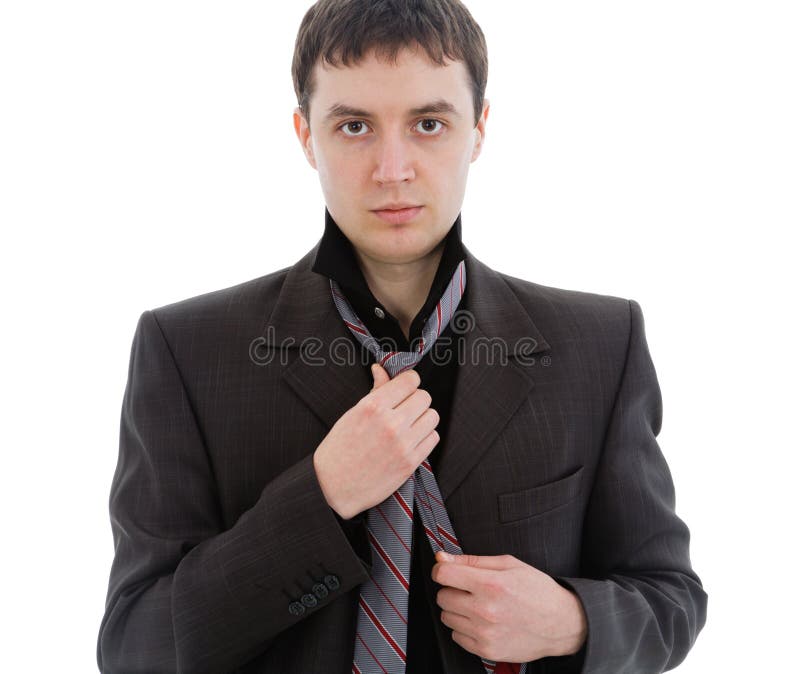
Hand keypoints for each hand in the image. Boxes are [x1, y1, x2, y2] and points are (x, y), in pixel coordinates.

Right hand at [313, 364, 439, 519]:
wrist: (333, 487)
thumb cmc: (339, 450)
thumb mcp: (352, 414)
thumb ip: (375, 391)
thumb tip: (381, 369)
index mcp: (373, 407)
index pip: (410, 380)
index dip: (408, 382)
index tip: (405, 387)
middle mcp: (390, 423)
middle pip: (424, 397)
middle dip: (415, 400)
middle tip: (404, 408)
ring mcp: (403, 444)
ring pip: (432, 416)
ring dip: (422, 418)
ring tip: (408, 425)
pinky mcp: (410, 463)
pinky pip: (433, 438)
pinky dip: (425, 436)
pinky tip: (411, 440)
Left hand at [432, 552, 587, 662]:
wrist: (561, 623)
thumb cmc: (537, 591)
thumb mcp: (509, 564)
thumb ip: (471, 561)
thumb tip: (442, 558)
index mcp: (491, 585)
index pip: (443, 574)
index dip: (442, 569)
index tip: (447, 571)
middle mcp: (485, 610)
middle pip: (442, 597)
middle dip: (452, 589)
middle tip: (471, 589)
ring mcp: (485, 633)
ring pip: (446, 617)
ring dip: (457, 609)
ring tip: (478, 605)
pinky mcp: (486, 650)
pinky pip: (456, 636)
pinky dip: (465, 628)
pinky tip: (482, 621)